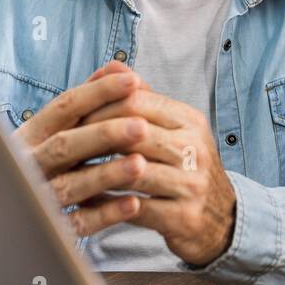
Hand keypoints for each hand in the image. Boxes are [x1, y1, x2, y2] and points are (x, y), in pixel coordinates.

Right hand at [12, 62, 147, 231]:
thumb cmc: (40, 160)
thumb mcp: (55, 128)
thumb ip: (88, 100)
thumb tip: (118, 67)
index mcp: (32, 134)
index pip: (64, 107)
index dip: (98, 93)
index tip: (133, 81)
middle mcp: (30, 164)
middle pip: (66, 146)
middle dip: (104, 134)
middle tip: (142, 126)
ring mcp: (38, 197)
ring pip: (72, 185)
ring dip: (107, 174)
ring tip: (140, 165)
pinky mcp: (51, 228)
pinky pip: (78, 223)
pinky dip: (105, 214)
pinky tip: (132, 205)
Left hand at [68, 84, 236, 267]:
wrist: (221, 218)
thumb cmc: (186, 168)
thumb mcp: (174, 129)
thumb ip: (143, 99)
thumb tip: (113, 66)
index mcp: (190, 121)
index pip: (136, 101)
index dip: (99, 106)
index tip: (72, 116)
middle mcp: (195, 148)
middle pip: (133, 132)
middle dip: (93, 137)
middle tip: (63, 143)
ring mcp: (192, 184)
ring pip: (132, 170)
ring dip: (95, 171)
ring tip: (68, 171)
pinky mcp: (183, 217)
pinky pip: (134, 208)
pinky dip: (105, 204)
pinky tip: (85, 200)